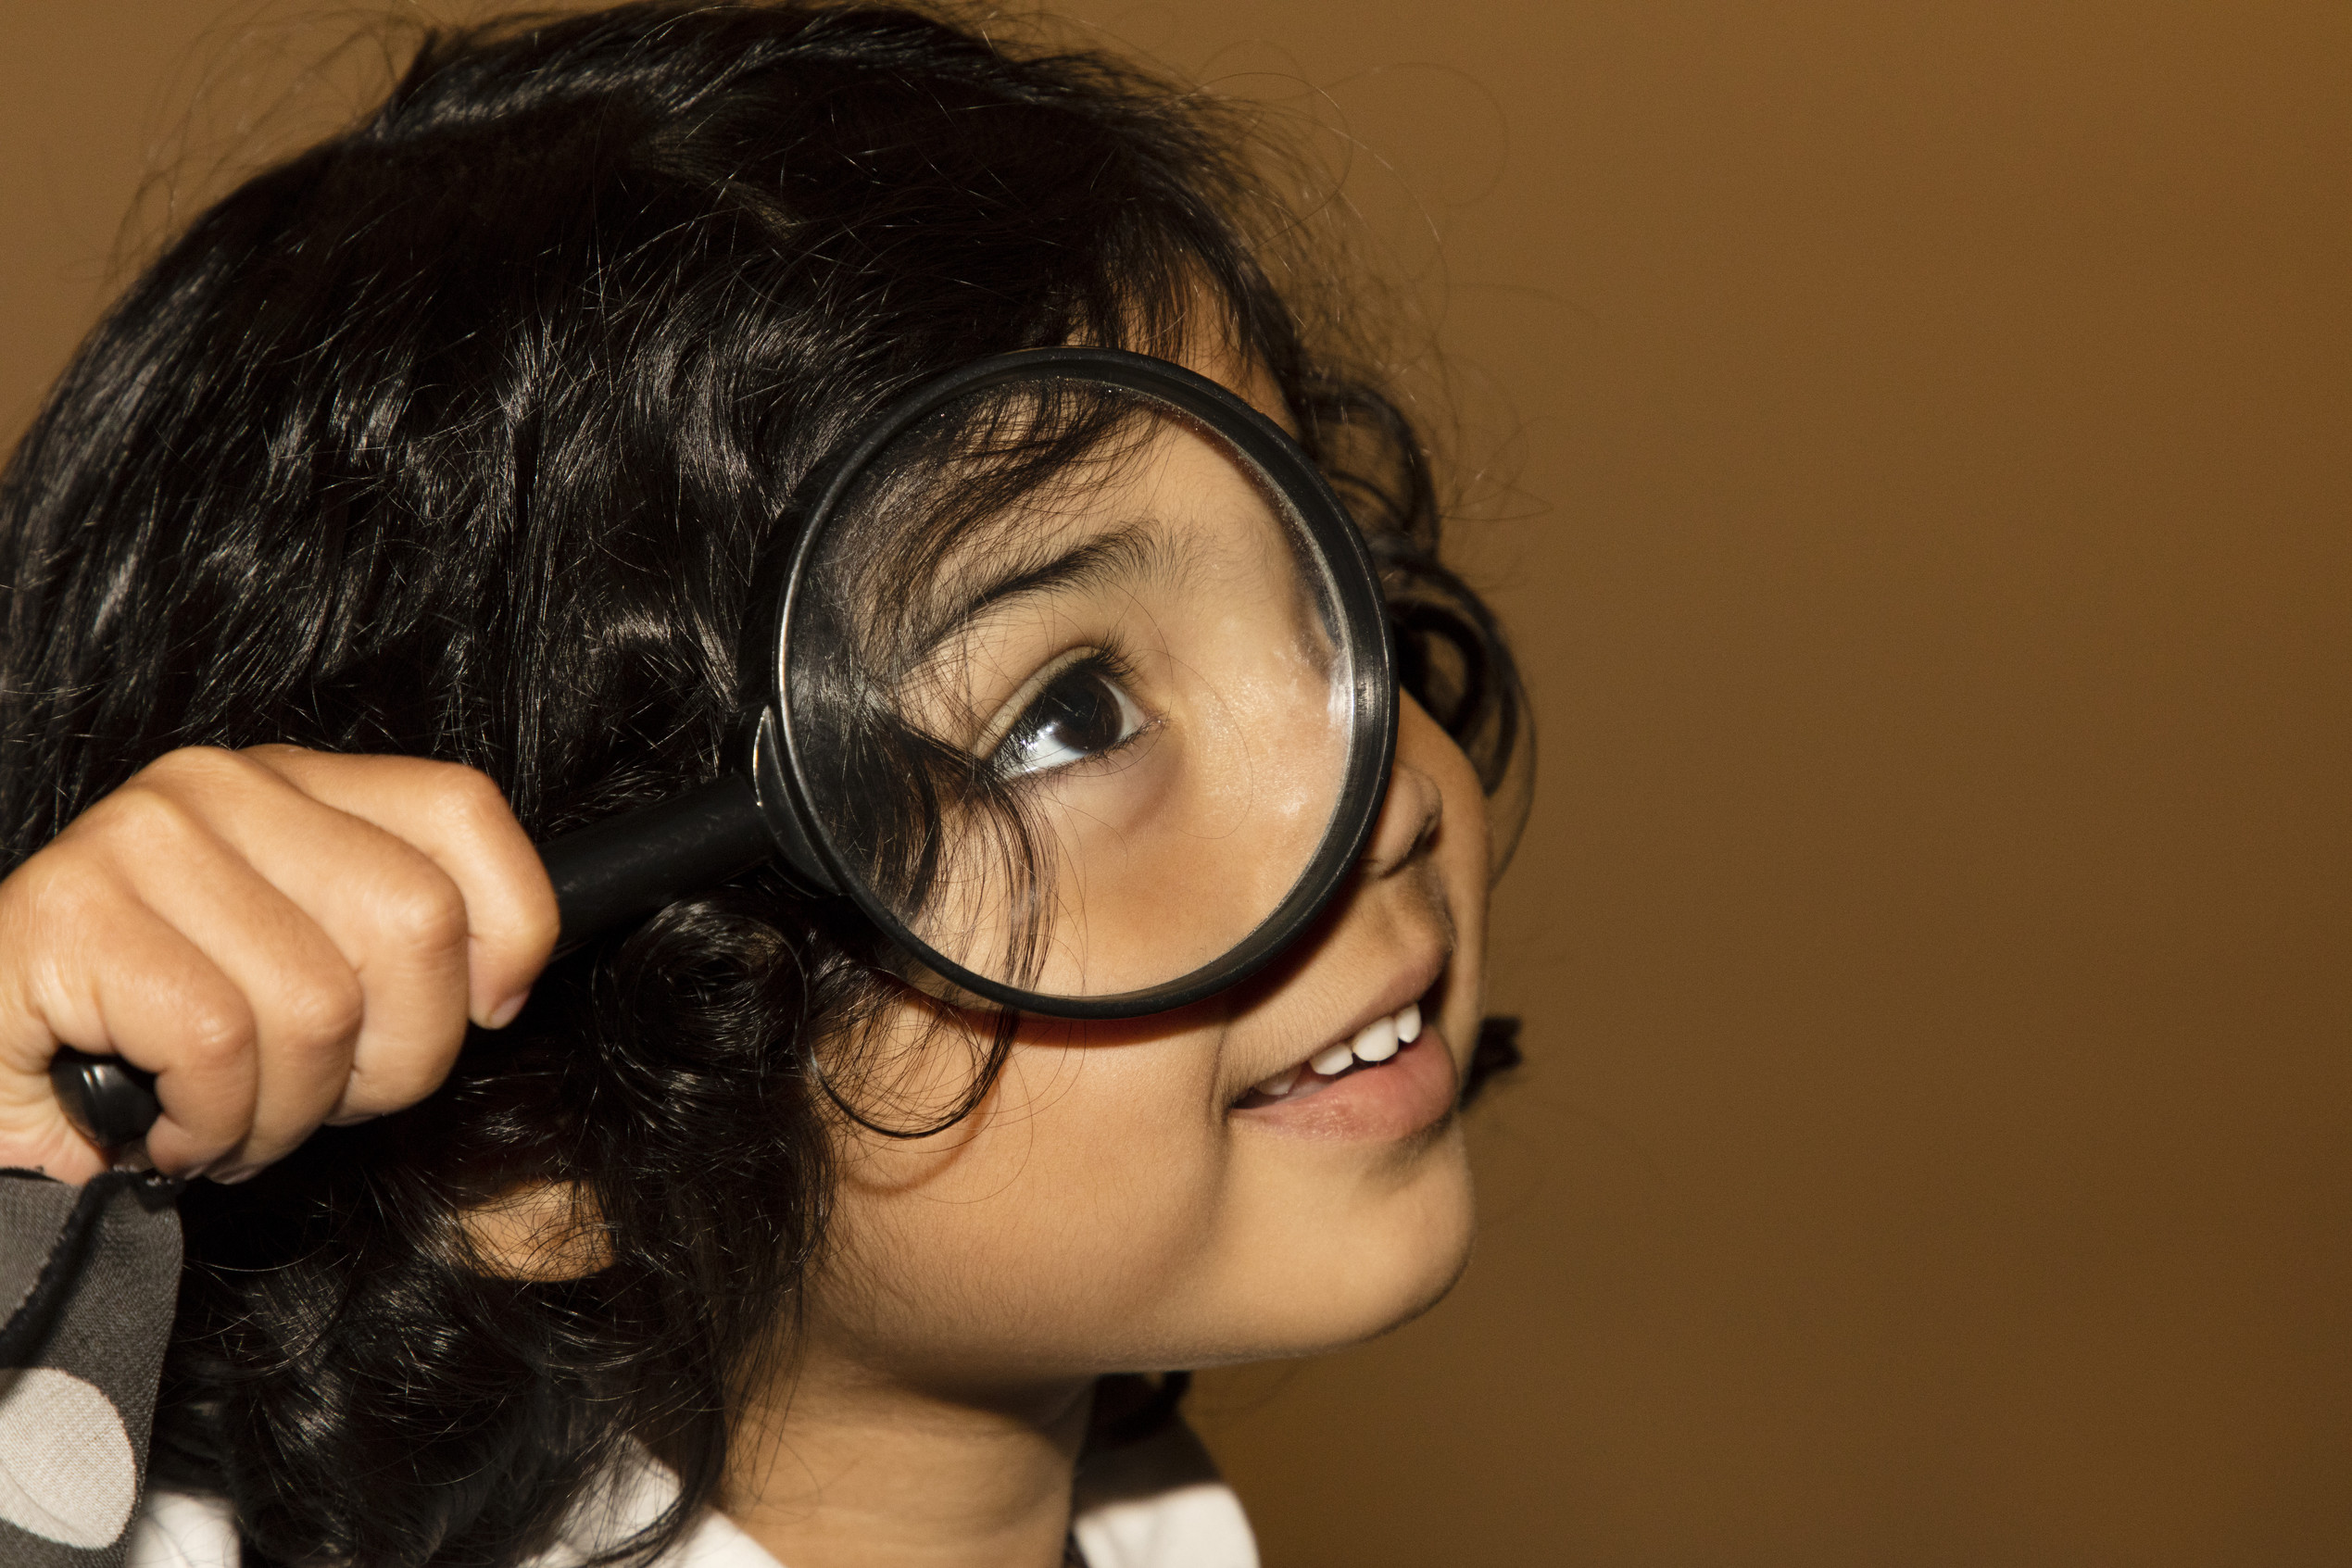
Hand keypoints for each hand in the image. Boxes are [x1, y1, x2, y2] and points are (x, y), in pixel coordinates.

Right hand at [0, 747, 556, 1184]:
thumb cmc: (152, 1052)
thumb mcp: (310, 988)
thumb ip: (405, 959)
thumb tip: (508, 988)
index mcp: (296, 786)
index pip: (461, 811)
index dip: (509, 928)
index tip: (481, 1013)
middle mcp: (222, 786)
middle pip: (416, 921)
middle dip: (391, 1059)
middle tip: (313, 1097)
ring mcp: (140, 837)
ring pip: (322, 1005)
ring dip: (284, 1113)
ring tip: (224, 1117)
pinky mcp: (69, 913)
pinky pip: (220, 1043)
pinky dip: (209, 1122)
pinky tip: (165, 1125)